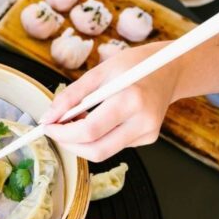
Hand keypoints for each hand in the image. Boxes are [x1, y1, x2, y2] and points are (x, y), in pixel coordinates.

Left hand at [41, 41, 179, 161]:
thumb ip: (71, 96)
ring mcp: (148, 134)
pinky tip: (98, 120)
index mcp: (130, 100)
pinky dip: (97, 138)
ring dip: (81, 142)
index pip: (89, 131)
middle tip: (56, 130)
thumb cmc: (133, 66)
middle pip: (96, 150)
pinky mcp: (148, 139)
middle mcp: (143, 122)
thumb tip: (48, 118)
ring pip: (103, 152)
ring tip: (75, 121)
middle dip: (69, 144)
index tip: (47, 126)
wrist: (171, 69)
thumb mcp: (99, 72)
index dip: (63, 134)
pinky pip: (114, 146)